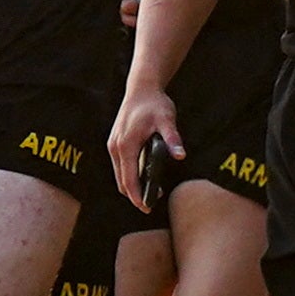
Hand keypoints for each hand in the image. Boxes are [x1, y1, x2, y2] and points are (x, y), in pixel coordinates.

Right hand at [107, 84, 182, 210]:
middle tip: (151, 204)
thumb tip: (181, 155)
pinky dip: (129, 175)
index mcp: (126, 145)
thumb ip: (172, 138)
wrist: (141, 88)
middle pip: (121, 181)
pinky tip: (144, 177)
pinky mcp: (115, 142)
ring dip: (131, 186)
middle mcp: (115, 148)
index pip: (128, 179)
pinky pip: (121, 165)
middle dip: (134, 195)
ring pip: (120, 174)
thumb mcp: (167, 119)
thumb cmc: (154, 103)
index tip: (146, 207)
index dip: (137, 196)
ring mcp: (113, 145)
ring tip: (150, 193)